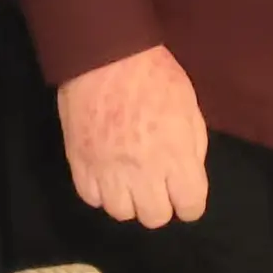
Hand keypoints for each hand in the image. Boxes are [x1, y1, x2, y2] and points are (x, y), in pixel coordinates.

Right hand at [55, 44, 209, 226]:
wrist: (105, 55)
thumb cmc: (155, 75)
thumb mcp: (189, 106)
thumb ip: (193, 146)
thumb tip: (188, 173)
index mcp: (175, 156)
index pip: (190, 207)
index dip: (190, 202)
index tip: (185, 193)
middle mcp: (142, 171)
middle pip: (154, 218)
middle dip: (160, 203)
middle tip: (157, 185)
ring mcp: (107, 170)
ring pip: (120, 213)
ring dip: (129, 200)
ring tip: (129, 179)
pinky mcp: (79, 164)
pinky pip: (92, 198)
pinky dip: (101, 191)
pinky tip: (106, 173)